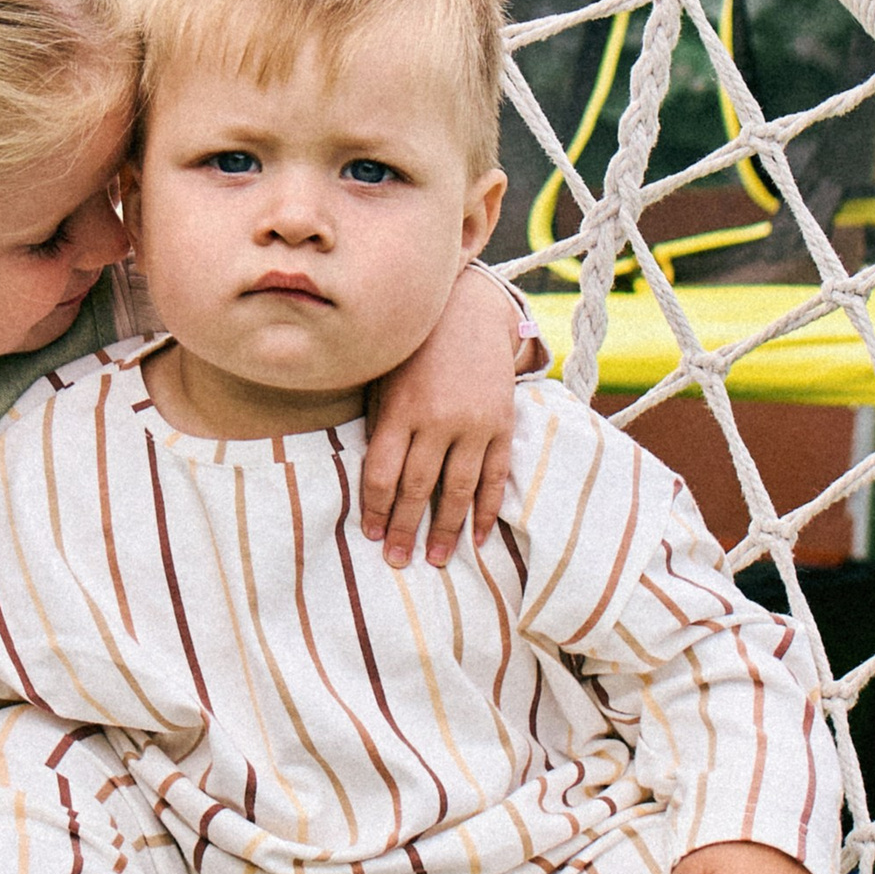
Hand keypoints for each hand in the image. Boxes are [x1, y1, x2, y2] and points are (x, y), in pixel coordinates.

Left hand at [359, 260, 528, 568]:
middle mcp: (438, 420)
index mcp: (401, 410)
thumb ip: (380, 427)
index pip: (383, 473)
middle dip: (406, 529)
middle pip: (418, 487)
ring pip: (459, 489)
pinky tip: (479, 537)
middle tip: (399, 562)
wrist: (469, 311)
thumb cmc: (412, 351)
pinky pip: (496, 476)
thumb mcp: (385, 381)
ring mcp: (474, 423)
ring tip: (436, 559)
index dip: (376, 509)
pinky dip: (488, 509)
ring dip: (447, 529)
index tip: (372, 537)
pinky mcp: (502, 423)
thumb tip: (374, 484)